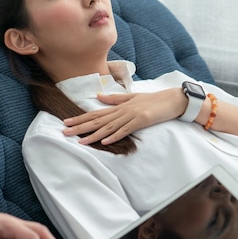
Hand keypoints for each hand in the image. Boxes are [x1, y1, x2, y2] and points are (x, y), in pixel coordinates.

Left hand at [62, 89, 185, 144]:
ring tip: (80, 141)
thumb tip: (98, 96)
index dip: (80, 118)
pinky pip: (125, 130)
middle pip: (98, 120)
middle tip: (64, 132)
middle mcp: (122, 110)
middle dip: (80, 127)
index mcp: (119, 106)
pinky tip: (104, 141)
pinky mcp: (141, 121)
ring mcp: (131, 115)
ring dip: (93, 135)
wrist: (173, 99)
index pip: (96, 113)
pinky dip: (114, 136)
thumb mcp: (133, 97)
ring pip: (108, 127)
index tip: (66, 122)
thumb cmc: (154, 100)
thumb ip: (115, 98)